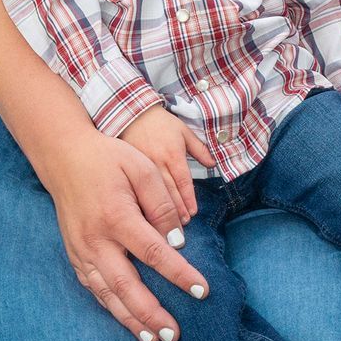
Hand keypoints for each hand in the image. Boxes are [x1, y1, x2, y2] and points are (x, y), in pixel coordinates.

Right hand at [34, 130, 211, 340]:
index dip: (179, 274)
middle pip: (127, 286)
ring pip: (107, 294)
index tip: (202, 291)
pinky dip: (110, 308)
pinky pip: (93, 288)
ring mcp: (81, 251)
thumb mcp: (142, 168)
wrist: (64, 157)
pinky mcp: (74, 255)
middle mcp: (96, 241)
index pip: (154, 253)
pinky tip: (126, 320)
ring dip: (130, 320)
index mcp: (117, 217)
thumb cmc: (110, 160)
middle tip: (174, 335)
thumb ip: (162, 203)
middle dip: (152, 314)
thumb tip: (178, 239)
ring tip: (152, 340)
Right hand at [120, 105, 213, 222]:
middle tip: (182, 227)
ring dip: (161, 211)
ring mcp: (141, 166)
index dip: (188, 199)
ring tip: (168, 226)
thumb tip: (213, 164)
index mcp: (173, 154)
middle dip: (176, 210)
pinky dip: (141, 203)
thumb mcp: (183, 131)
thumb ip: (199, 148)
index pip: (183, 181)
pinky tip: (144, 216)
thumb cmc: (161, 123)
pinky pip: (135, 189)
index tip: (193, 213)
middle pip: (169, 191)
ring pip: (152, 194)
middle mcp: (158, 162)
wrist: (132, 113)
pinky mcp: (128, 169)